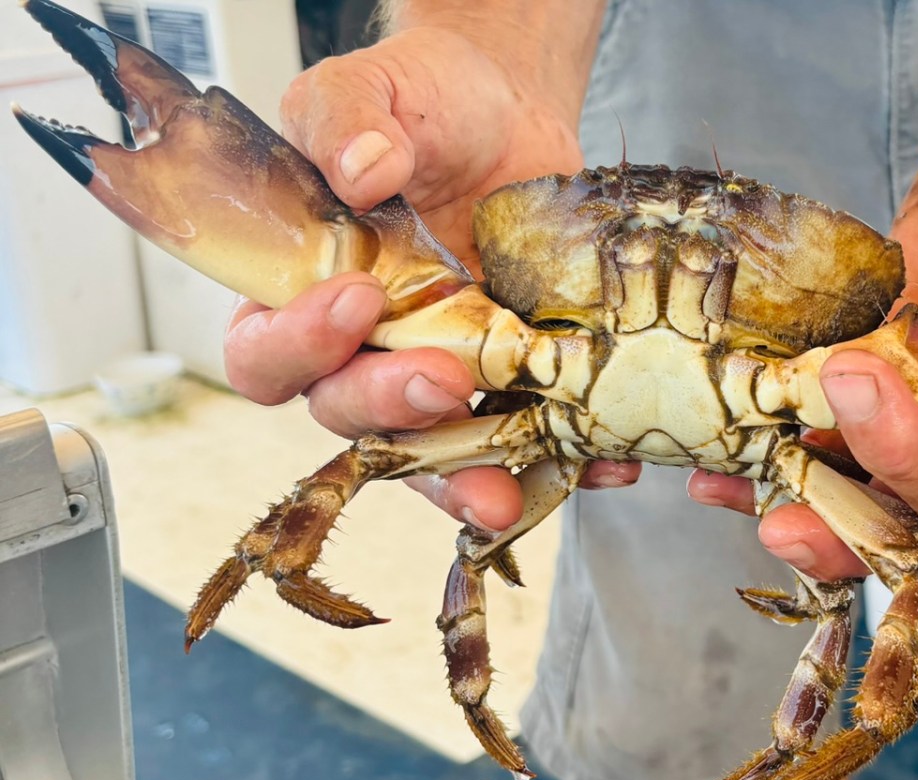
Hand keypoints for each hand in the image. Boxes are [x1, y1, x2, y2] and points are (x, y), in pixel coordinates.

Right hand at [224, 28, 635, 532]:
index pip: (264, 352)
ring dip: (465, 477)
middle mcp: (363, 350)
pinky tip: (597, 461)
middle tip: (445, 379)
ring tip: (501, 496)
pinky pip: (525, 439)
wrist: (506, 112)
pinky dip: (559, 460)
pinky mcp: (511, 378)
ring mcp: (440, 370)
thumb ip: (344, 119)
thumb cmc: (416, 104)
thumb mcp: (370, 89)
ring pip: (435, 452)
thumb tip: (362, 168)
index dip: (298, 345)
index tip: (356, 300)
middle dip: (394, 406)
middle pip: (350, 415)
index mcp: (298, 293)